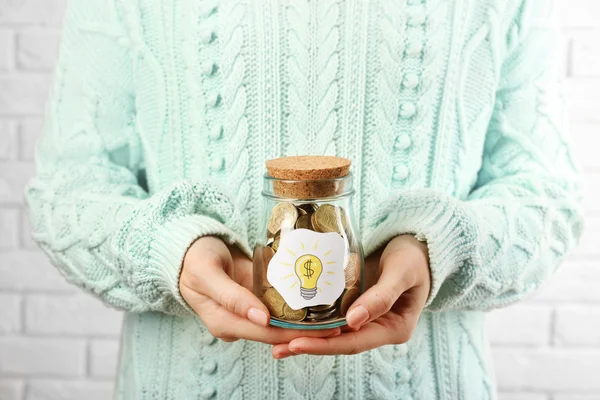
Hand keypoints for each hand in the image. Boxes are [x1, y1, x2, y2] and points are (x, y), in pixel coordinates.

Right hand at [180, 236, 339, 343]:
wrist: (189, 250)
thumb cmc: (194, 259)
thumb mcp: (206, 274)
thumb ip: (231, 297)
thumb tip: (262, 318)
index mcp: (223, 322)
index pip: (265, 333)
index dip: (295, 333)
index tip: (321, 330)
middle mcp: (239, 323)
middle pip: (278, 332)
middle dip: (308, 331)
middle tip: (339, 325)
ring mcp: (248, 312)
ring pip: (281, 321)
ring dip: (307, 321)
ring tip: (336, 316)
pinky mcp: (255, 300)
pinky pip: (279, 306)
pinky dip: (298, 306)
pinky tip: (320, 301)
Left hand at [271, 235, 429, 357]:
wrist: (418, 245)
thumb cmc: (414, 257)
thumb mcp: (402, 272)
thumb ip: (382, 296)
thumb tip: (354, 320)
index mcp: (394, 328)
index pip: (355, 342)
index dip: (325, 344)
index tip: (297, 343)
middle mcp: (378, 328)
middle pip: (340, 342)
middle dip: (309, 346)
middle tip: (277, 348)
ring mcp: (366, 319)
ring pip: (334, 333)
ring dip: (307, 337)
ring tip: (276, 342)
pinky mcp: (355, 306)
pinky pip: (333, 318)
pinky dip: (313, 321)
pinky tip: (291, 321)